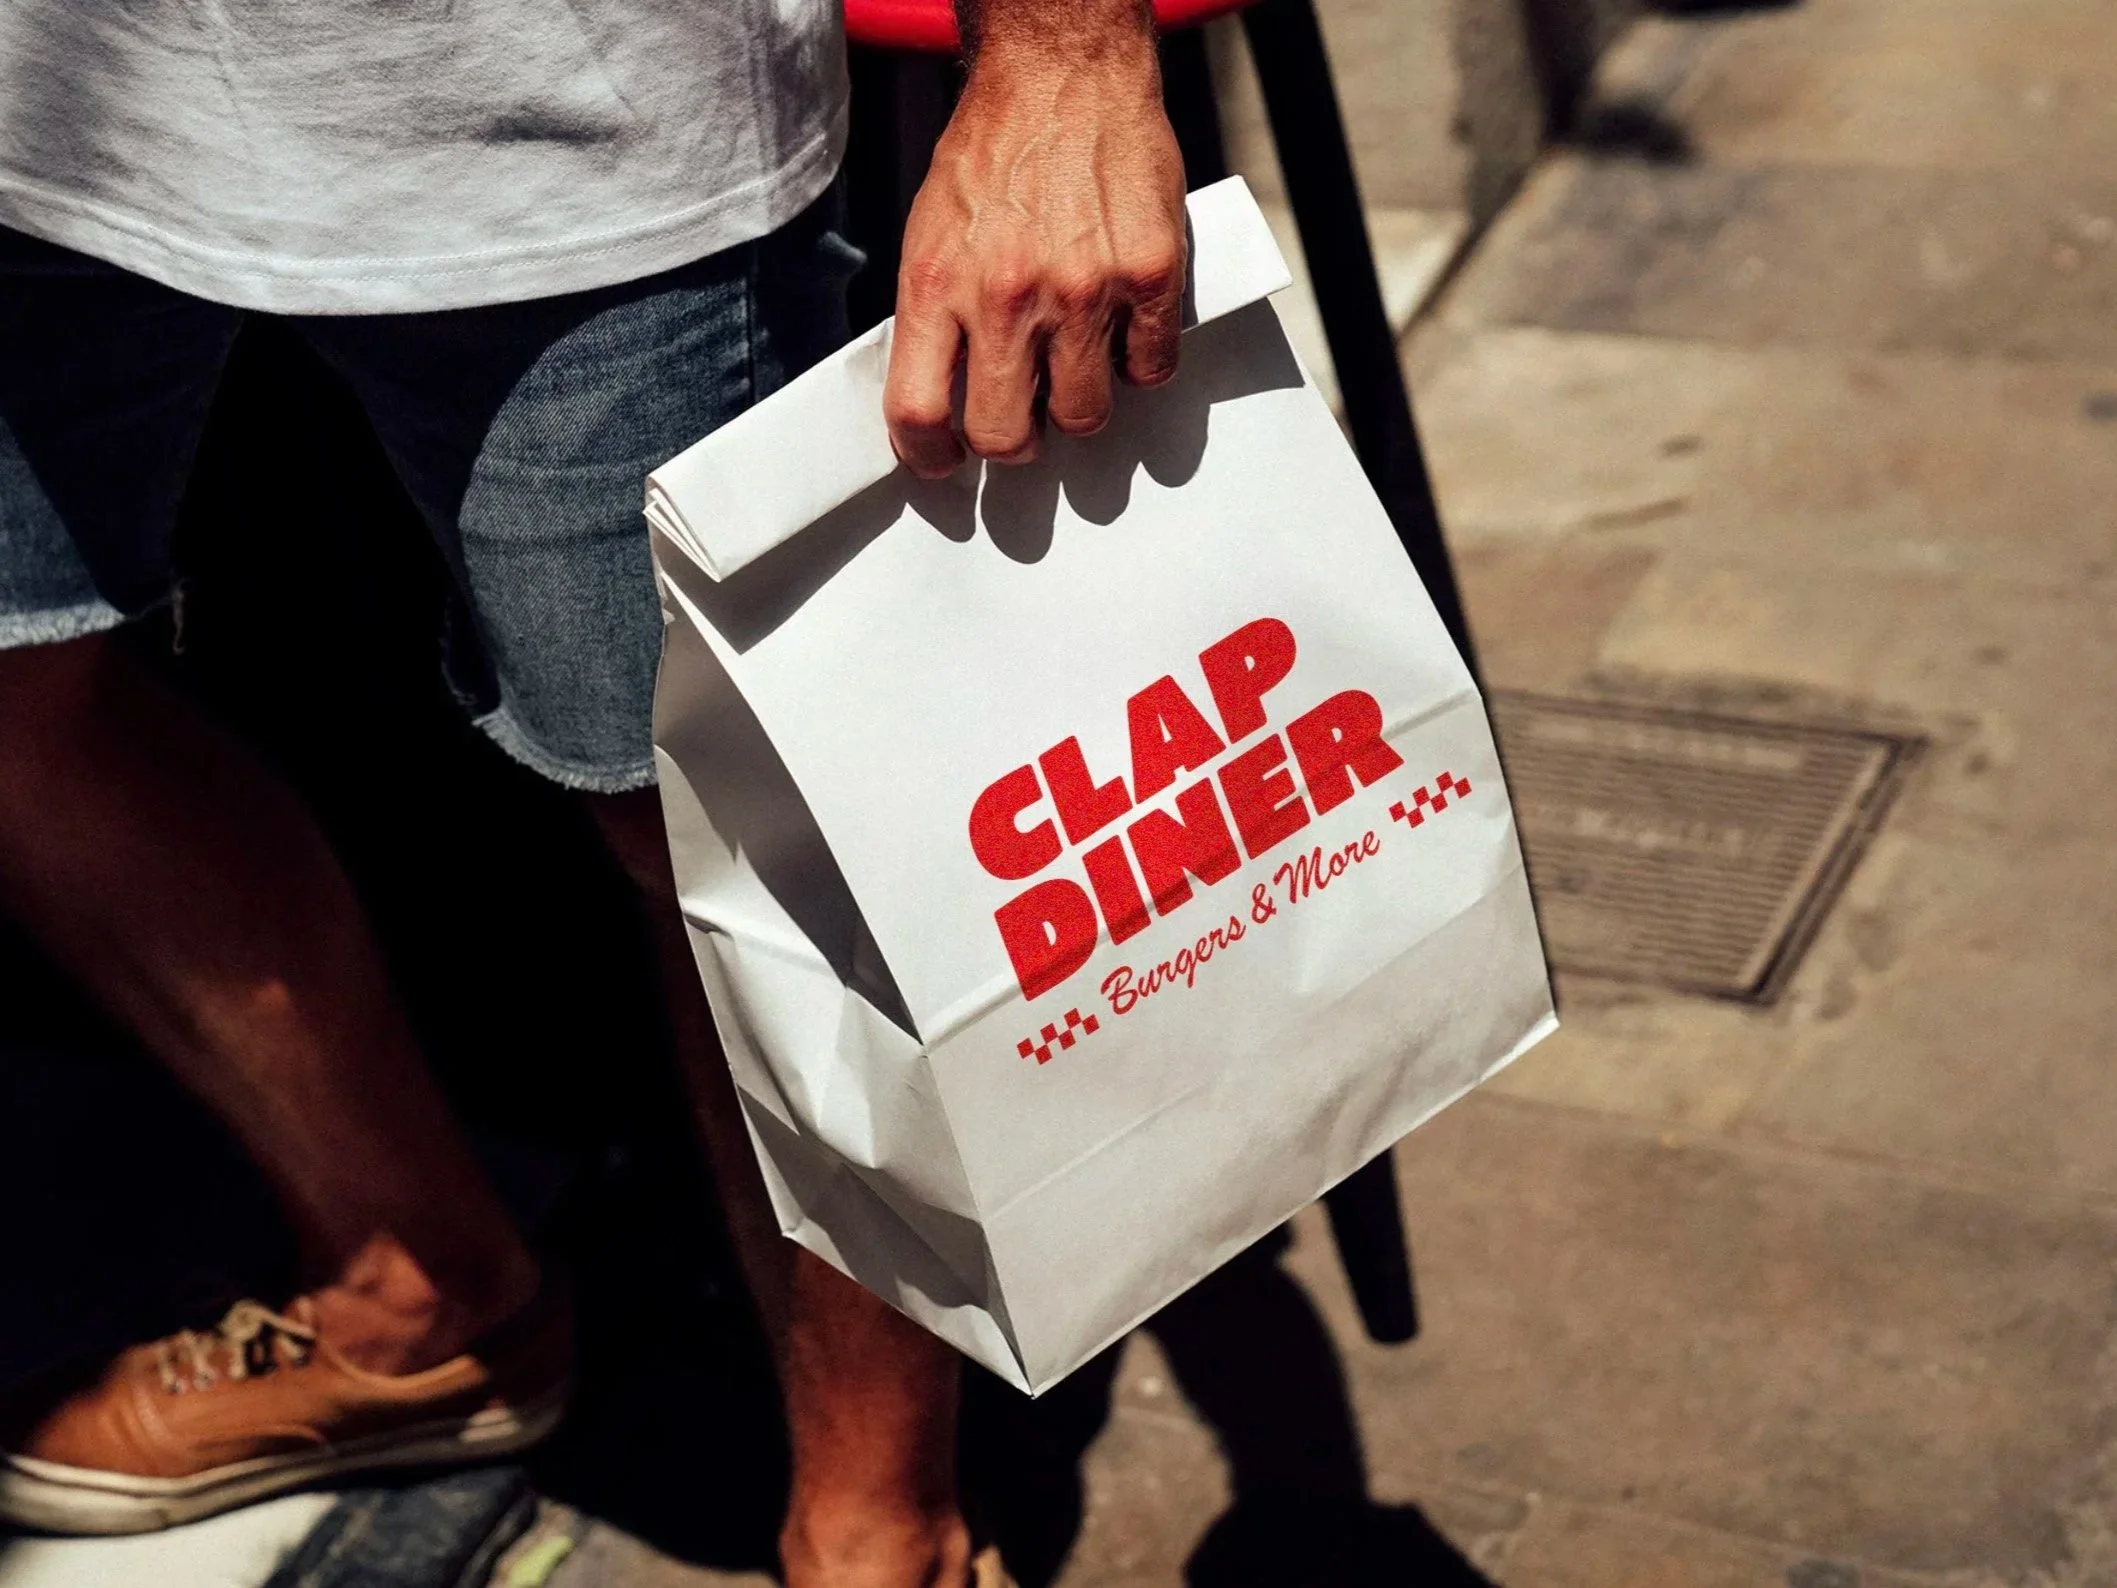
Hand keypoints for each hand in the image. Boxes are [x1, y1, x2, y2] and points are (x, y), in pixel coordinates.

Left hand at [883, 11, 1187, 477]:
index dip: (929, 456)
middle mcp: (1007, 294)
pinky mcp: (1149, 275)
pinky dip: (1138, 364)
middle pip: (1005, 436)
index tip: (945, 461)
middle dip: (1014, 443)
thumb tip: (944, 394)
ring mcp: (1084, 290)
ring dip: (1079, 405)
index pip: (918, 412)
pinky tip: (1124, 329)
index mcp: (938, 283)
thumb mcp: (933, 229)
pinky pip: (1150, 368)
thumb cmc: (996, 150)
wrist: (1065, 73)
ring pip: (1085, 415)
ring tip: (1076, 365)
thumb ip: (936, 312)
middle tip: (1023, 423)